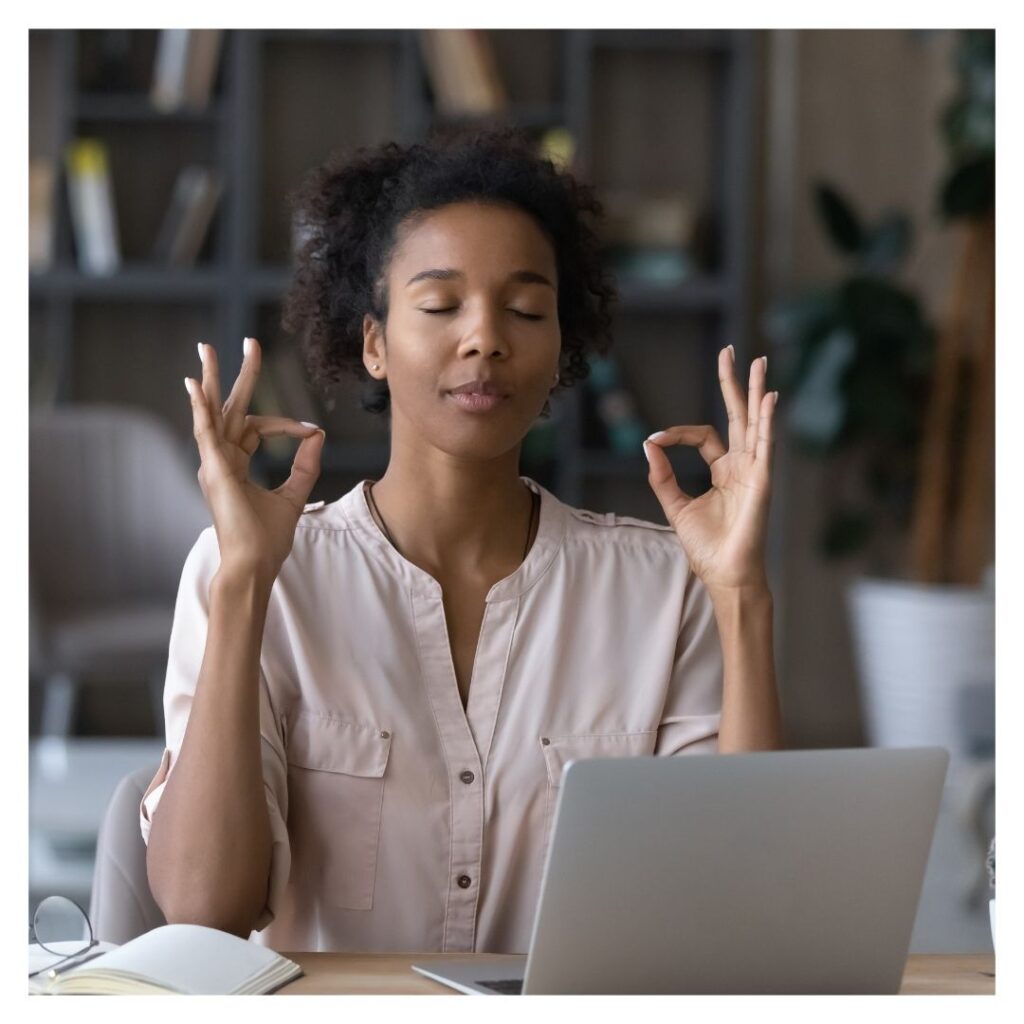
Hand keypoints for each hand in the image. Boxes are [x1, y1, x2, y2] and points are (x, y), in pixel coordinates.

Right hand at [186, 337, 325, 581]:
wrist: (254, 564)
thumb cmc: (267, 538)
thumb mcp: (294, 495)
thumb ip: (305, 464)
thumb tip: (318, 434)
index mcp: (236, 465)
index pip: (257, 428)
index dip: (286, 425)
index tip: (310, 430)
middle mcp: (221, 460)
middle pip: (229, 409)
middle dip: (238, 375)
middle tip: (248, 342)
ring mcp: (214, 464)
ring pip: (212, 412)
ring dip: (210, 379)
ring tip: (207, 349)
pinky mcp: (214, 470)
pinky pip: (205, 433)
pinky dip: (199, 409)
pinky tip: (193, 386)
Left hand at [642, 346, 777, 593]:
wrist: (723, 574)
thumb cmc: (706, 547)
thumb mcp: (675, 505)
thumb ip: (662, 475)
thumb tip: (647, 444)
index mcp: (724, 471)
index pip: (705, 436)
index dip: (678, 434)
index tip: (655, 440)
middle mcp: (742, 466)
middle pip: (739, 415)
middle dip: (735, 384)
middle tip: (731, 352)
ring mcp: (755, 471)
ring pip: (756, 422)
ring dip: (757, 391)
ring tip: (758, 362)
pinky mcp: (762, 481)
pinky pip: (766, 445)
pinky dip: (767, 421)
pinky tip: (768, 398)